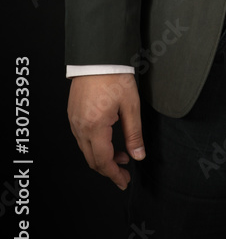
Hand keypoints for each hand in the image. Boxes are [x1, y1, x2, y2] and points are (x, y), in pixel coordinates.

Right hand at [68, 73, 144, 189]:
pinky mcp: (73, 114)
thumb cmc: (114, 76)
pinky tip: (108, 140)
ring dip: (102, 157)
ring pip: (86, 150)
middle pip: (92, 160)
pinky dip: (94, 145)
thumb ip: (134, 133)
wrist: (98, 57)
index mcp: (95, 126)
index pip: (103, 161)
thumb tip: (138, 155)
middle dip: (109, 169)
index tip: (124, 182)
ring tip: (121, 155)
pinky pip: (81, 138)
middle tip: (124, 172)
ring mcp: (74, 121)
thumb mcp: (131, 105)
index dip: (114, 175)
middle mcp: (80, 127)